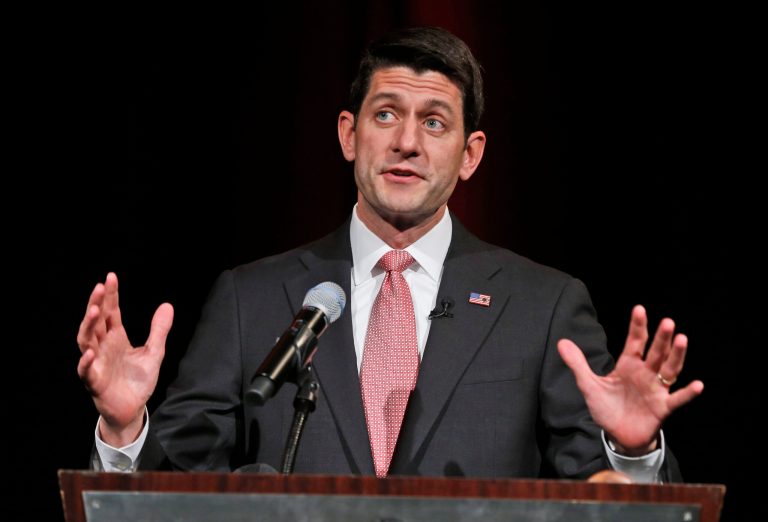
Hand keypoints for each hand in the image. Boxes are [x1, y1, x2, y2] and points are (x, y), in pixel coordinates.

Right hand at [76, 273, 172, 446]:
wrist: (133, 409)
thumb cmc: (138, 380)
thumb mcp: (154, 352)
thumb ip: (159, 330)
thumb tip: (167, 305)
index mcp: (116, 338)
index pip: (111, 312)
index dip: (110, 295)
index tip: (110, 277)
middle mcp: (103, 347)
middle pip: (96, 321)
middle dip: (97, 303)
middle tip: (100, 286)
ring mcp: (96, 363)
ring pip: (86, 341)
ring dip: (88, 326)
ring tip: (94, 311)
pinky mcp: (94, 381)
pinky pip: (86, 370)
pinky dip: (86, 361)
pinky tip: (91, 350)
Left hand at [558, 305, 702, 453]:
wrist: (617, 435)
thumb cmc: (606, 407)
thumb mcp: (589, 384)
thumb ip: (577, 363)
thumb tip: (561, 341)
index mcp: (628, 365)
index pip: (634, 341)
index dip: (637, 326)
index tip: (639, 309)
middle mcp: (646, 373)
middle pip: (655, 352)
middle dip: (661, 337)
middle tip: (668, 321)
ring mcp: (656, 389)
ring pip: (670, 369)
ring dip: (676, 355)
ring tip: (682, 339)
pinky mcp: (662, 408)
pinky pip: (677, 399)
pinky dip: (688, 393)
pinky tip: (698, 384)